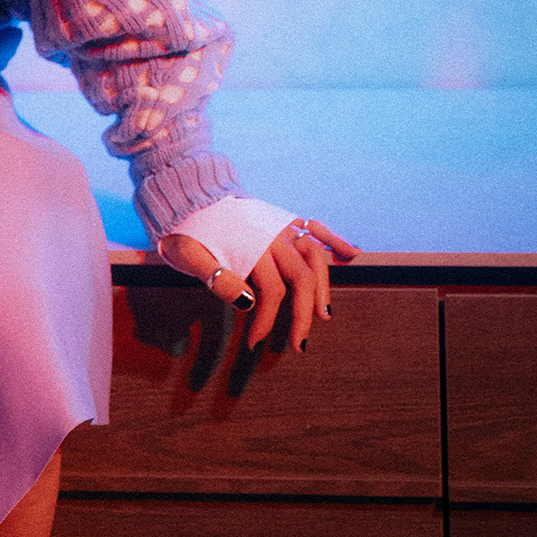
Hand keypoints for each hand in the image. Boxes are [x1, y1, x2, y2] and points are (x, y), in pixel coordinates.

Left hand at [158, 219, 360, 351]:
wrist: (185, 193)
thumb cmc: (185, 230)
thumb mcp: (190, 257)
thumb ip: (218, 279)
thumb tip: (249, 304)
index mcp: (252, 246)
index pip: (271, 292)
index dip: (265, 321)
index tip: (254, 342)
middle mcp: (273, 234)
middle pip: (301, 278)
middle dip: (303, 315)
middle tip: (298, 343)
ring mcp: (280, 225)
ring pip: (314, 256)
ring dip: (323, 286)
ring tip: (324, 314)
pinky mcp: (281, 220)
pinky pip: (315, 228)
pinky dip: (335, 240)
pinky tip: (350, 254)